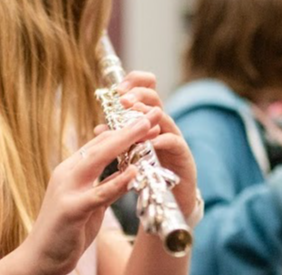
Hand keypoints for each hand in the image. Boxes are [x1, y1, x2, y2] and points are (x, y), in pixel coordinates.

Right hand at [8, 115, 156, 274]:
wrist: (39, 259)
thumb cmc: (65, 231)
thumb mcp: (89, 203)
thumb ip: (105, 186)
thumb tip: (126, 172)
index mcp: (70, 170)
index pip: (99, 142)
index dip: (124, 129)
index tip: (147, 119)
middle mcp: (67, 174)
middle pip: (101, 144)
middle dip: (129, 127)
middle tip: (154, 114)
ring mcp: (67, 190)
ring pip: (98, 159)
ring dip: (126, 142)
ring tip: (148, 129)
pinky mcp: (71, 210)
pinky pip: (99, 193)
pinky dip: (117, 182)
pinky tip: (134, 172)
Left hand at [117, 71, 198, 216]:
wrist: (172, 198)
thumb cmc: (151, 172)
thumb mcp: (131, 154)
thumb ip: (118, 140)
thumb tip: (98, 128)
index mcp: (149, 121)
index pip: (145, 91)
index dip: (134, 83)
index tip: (118, 88)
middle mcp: (163, 125)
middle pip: (154, 98)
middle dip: (138, 94)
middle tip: (123, 99)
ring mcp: (174, 137)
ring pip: (164, 118)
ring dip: (148, 115)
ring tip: (134, 113)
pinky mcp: (183, 154)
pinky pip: (173, 142)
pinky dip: (161, 140)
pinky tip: (150, 142)